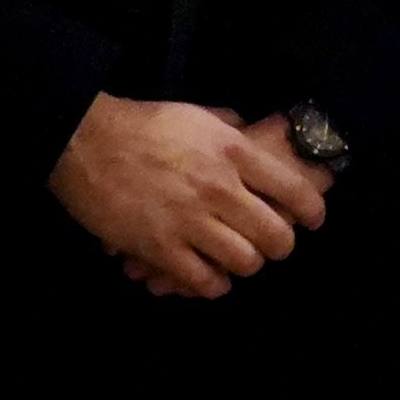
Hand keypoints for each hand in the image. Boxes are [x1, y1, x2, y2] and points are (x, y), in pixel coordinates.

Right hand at [53, 95, 327, 299]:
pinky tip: (210, 279)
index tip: (313, 220)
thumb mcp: (198, 114)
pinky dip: (212, 285)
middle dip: (281, 245)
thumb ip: (231, 128)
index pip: (294, 190)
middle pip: (276, 235)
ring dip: (246, 265)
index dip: (312, 211)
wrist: (86, 142)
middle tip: (273, 245)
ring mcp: (190, 221)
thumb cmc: (143, 125)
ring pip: (244, 262)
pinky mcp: (159, 247)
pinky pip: (202, 281)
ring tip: (240, 261)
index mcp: (234, 152)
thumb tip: (252, 131)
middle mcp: (219, 188)